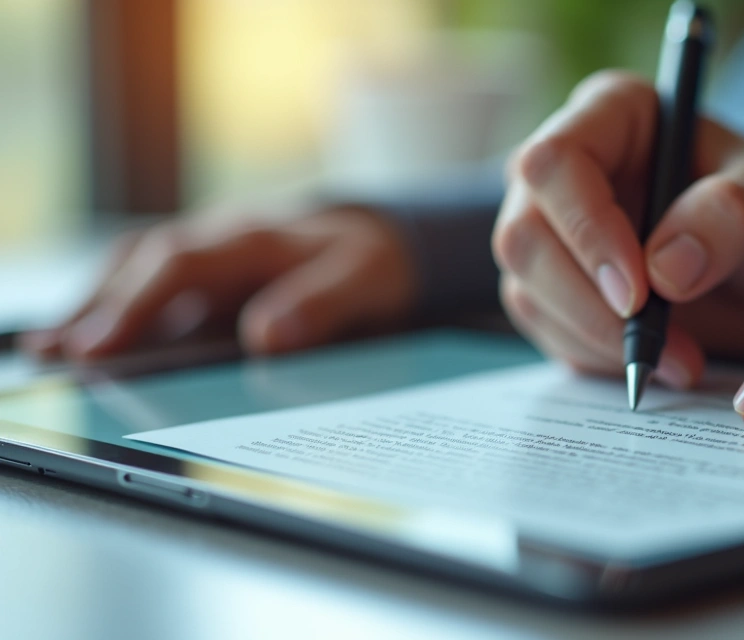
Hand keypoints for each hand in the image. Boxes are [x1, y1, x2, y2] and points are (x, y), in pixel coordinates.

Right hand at [20, 207, 415, 359]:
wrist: (379, 241)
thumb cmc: (369, 262)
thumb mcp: (366, 280)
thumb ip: (323, 304)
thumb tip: (266, 336)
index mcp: (255, 239)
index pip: (182, 265)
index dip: (138, 303)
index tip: (101, 344)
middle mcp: (219, 240)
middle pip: (142, 267)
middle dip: (98, 310)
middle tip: (58, 356)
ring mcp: (207, 257)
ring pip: (135, 273)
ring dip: (94, 308)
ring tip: (51, 351)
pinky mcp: (205, 278)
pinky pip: (149, 287)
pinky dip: (112, 311)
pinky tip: (83, 340)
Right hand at [493, 71, 743, 387]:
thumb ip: (735, 217)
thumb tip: (665, 270)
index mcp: (613, 112)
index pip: (556, 163)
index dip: (586, 230)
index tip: (639, 293)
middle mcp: (564, 167)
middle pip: (524, 236)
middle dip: (587, 304)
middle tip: (657, 346)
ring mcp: (549, 227)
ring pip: (527, 290)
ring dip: (598, 341)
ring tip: (680, 361)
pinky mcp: (550, 285)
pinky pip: (548, 330)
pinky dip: (599, 360)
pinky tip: (659, 361)